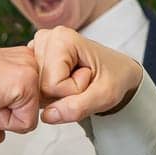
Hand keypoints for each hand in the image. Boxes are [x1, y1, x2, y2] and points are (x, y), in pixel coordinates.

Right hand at [0, 47, 44, 143]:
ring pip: (31, 117)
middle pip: (32, 111)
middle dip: (5, 117)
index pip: (28, 101)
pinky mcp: (26, 80)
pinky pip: (27, 123)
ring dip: (3, 119)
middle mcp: (23, 60)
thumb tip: (0, 138)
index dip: (3, 112)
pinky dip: (2, 121)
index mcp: (12, 62)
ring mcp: (28, 68)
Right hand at [28, 26, 142, 124]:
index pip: (51, 85)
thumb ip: (77, 107)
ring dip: (58, 93)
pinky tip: (65, 80)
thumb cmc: (115, 77)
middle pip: (40, 87)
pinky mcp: (35, 59)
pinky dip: (52, 92)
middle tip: (83, 80)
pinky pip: (36, 88)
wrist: (119, 70)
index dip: (72, 91)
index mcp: (61, 39)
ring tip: (76, 78)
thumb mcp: (104, 96)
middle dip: (64, 93)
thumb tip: (47, 116)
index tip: (88, 78)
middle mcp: (46, 38)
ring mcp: (38, 48)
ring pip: (36, 89)